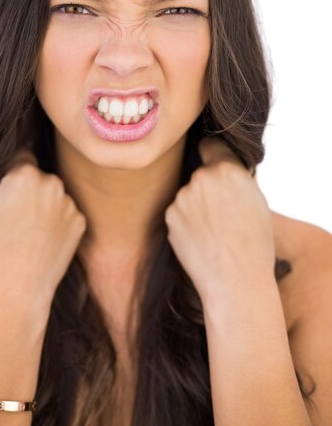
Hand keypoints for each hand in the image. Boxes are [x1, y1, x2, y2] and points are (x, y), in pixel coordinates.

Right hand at [0, 149, 86, 314]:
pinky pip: (67, 214)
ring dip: (46, 206)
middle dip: (30, 190)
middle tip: (16, 218)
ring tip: (30, 234)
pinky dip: (58, 223)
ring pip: (54, 196)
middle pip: (40, 177)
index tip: (8, 192)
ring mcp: (69, 202)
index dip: (13, 174)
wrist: (17, 289)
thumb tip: (2, 154)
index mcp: (25, 173)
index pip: (21, 156)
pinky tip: (44, 242)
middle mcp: (52, 182)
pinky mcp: (81, 221)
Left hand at [164, 137, 274, 303]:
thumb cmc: (255, 243)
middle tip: (223, 212)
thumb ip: (236, 178)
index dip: (212, 152)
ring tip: (214, 231)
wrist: (236, 280)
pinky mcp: (169, 216)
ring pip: (188, 195)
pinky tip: (202, 240)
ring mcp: (182, 197)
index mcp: (227, 169)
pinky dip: (186, 222)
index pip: (211, 144)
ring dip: (196, 206)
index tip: (212, 158)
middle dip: (208, 187)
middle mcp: (201, 178)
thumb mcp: (256, 200)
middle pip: (200, 174)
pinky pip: (179, 213)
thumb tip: (222, 168)